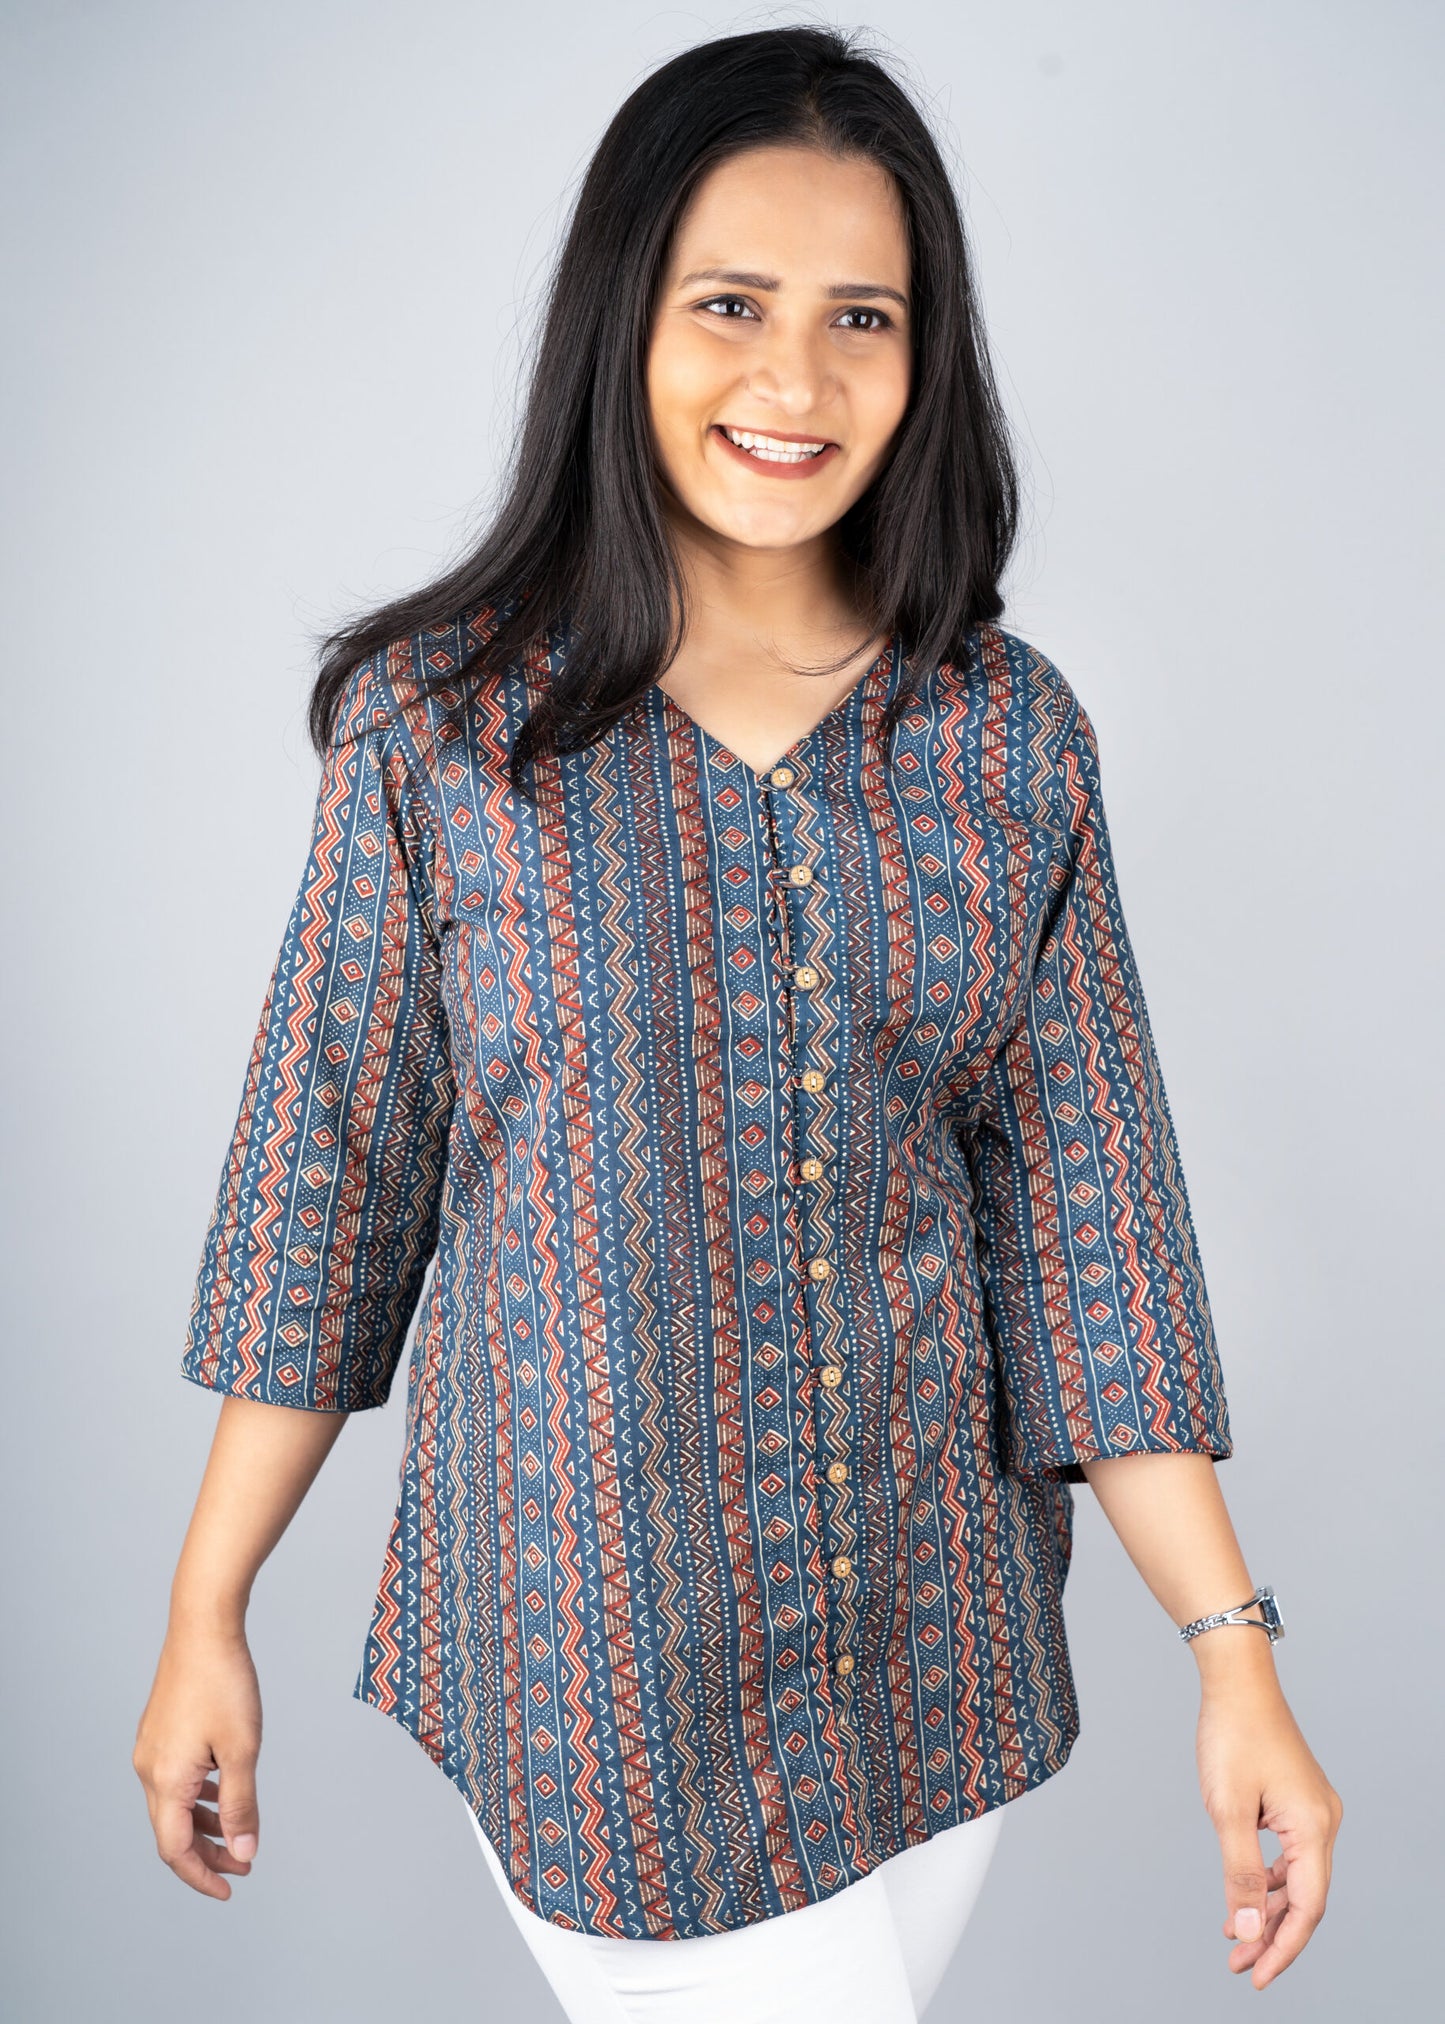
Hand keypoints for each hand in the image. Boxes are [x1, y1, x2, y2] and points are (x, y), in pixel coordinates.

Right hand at [132, 1623, 262, 1898]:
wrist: (203, 1626)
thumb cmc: (224, 1682)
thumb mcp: (242, 1749)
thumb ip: (242, 1806)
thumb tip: (242, 1852)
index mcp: (166, 1780)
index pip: (176, 1849)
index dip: (202, 1876)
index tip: (231, 1888)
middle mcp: (149, 1768)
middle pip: (172, 1831)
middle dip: (207, 1853)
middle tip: (243, 1864)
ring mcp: (151, 1748)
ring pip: (175, 1804)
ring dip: (205, 1824)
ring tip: (239, 1832)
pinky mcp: (159, 1731)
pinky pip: (175, 1779)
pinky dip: (199, 1795)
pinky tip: (224, 1790)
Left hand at [1195, 1648, 1342, 1988]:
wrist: (1238, 1682)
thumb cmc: (1233, 1735)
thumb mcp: (1227, 1810)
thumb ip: (1239, 1875)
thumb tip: (1249, 1930)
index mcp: (1313, 1828)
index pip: (1306, 1908)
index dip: (1282, 1947)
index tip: (1256, 1976)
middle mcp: (1323, 1822)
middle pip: (1305, 1898)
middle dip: (1273, 1935)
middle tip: (1239, 1965)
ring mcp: (1314, 1810)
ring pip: (1297, 1878)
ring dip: (1268, 1909)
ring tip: (1236, 1936)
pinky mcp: (1299, 1800)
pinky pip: (1291, 1854)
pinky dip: (1268, 1878)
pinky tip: (1245, 1893)